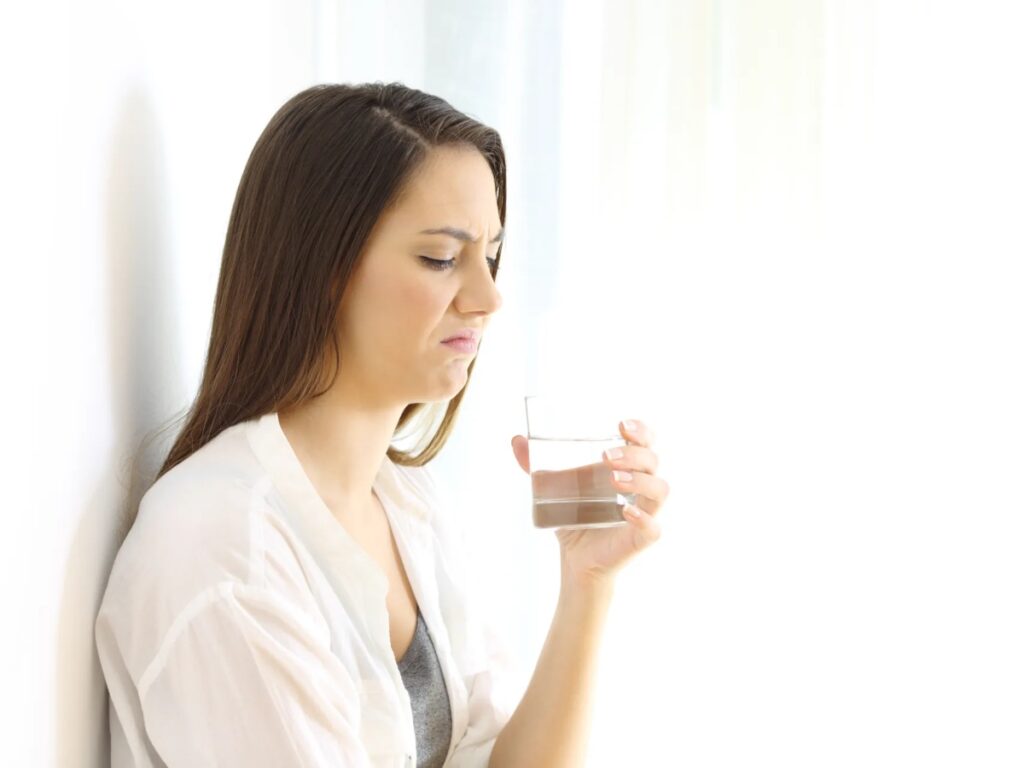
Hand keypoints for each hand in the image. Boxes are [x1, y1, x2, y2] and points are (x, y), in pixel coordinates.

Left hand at [510, 419, 669, 589]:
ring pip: (660, 490)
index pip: (645, 442)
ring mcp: (646, 512)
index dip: (641, 430)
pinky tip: (625, 512)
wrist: (575, 558)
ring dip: (640, 480)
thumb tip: (516, 440)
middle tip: (605, 456)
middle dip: (633, 454)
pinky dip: (643, 518)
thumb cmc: (575, 517)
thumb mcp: (554, 488)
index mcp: (628, 468)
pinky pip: (654, 527)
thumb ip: (536, 466)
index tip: (621, 425)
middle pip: (652, 461)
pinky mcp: (643, 538)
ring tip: (613, 478)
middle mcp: (642, 487)